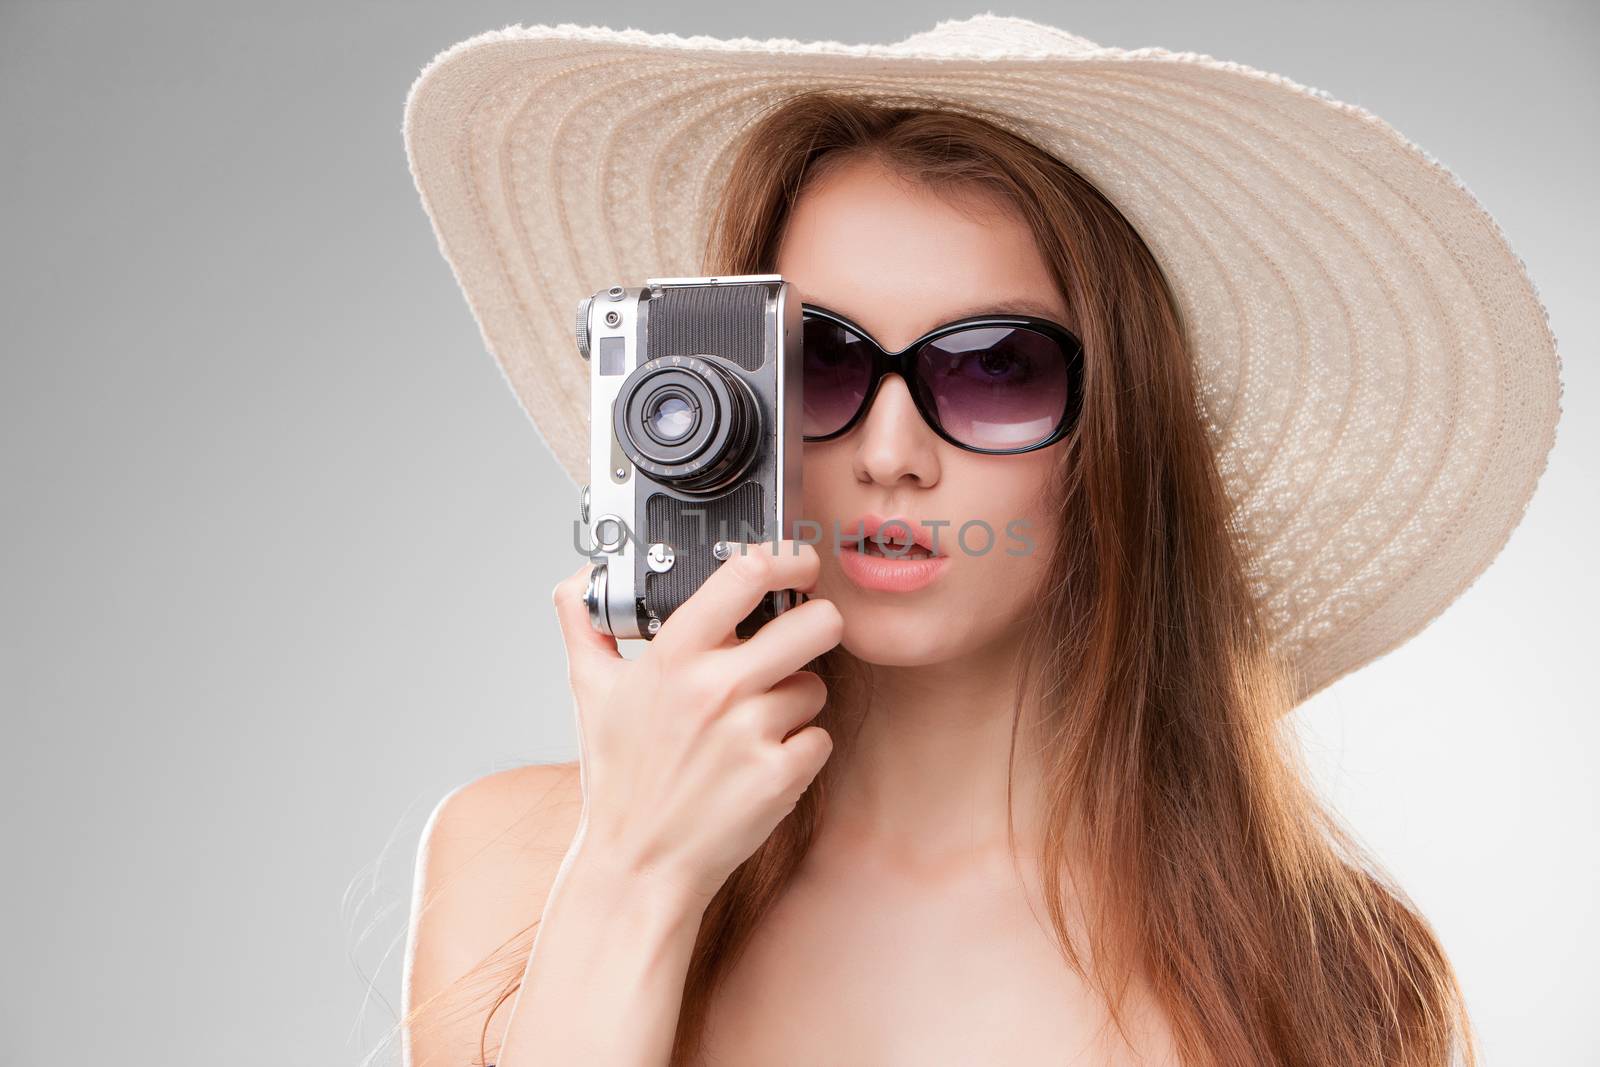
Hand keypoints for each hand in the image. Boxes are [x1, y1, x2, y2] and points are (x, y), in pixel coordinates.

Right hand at [550, 540, 841, 906]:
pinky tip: (760, 762)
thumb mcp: (589, 693)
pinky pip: (819, 737)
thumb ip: (583, 624)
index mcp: (672, 657)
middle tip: (801, 637)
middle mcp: (716, 688)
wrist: (637, 866)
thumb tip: (580, 580)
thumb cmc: (619, 779)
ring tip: (753, 722)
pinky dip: (799, 750)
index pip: (746, 574)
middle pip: (816, 622)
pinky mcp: (780, 776)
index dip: (785, 558)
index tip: (794, 562)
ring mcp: (751, 733)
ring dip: (795, 699)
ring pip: (815, 684)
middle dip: (817, 625)